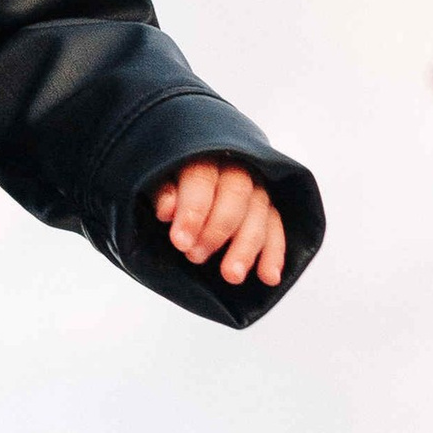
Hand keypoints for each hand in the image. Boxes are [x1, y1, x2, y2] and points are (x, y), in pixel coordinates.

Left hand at [155, 157, 288, 288]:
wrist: (193, 170)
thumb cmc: (170, 180)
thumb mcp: (156, 180)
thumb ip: (163, 193)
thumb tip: (168, 211)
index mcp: (203, 155)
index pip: (201, 179)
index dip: (193, 211)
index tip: (181, 241)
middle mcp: (236, 168)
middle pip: (236, 196)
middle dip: (216, 230)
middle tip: (195, 257)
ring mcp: (257, 188)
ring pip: (260, 214)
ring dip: (246, 247)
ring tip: (231, 276)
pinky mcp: (270, 208)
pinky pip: (276, 229)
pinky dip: (274, 254)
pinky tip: (269, 277)